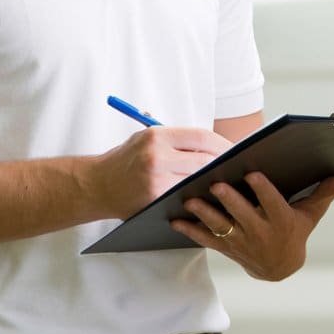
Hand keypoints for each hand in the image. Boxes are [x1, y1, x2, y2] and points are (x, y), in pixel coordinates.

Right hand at [94, 127, 233, 219]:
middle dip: (224, 163)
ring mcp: (157, 179)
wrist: (95, 185)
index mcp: (157, 135)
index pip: (201, 136)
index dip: (223, 143)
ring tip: (228, 179)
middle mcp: (157, 155)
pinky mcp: (155, 198)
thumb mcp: (144, 137)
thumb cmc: (123, 160)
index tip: (235, 149)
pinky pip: (185, 195)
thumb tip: (212, 142)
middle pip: (205, 158)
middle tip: (238, 167)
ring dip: (215, 180)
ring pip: (198, 178)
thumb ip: (175, 138)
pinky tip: (208, 194)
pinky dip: (198, 194)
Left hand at [172, 172, 333, 279]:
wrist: (279, 268)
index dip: (262, 190)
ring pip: (221, 227)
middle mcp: (260, 233)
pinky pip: (205, 239)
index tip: (252, 174)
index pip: (272, 203)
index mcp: (281, 221)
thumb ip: (324, 194)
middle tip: (216, 184)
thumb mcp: (310, 215)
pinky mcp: (225, 247)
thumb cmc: (294, 232)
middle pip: (243, 215)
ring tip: (190, 201)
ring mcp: (241, 242)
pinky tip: (175, 220)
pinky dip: (190, 230)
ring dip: (204, 214)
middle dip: (229, 201)